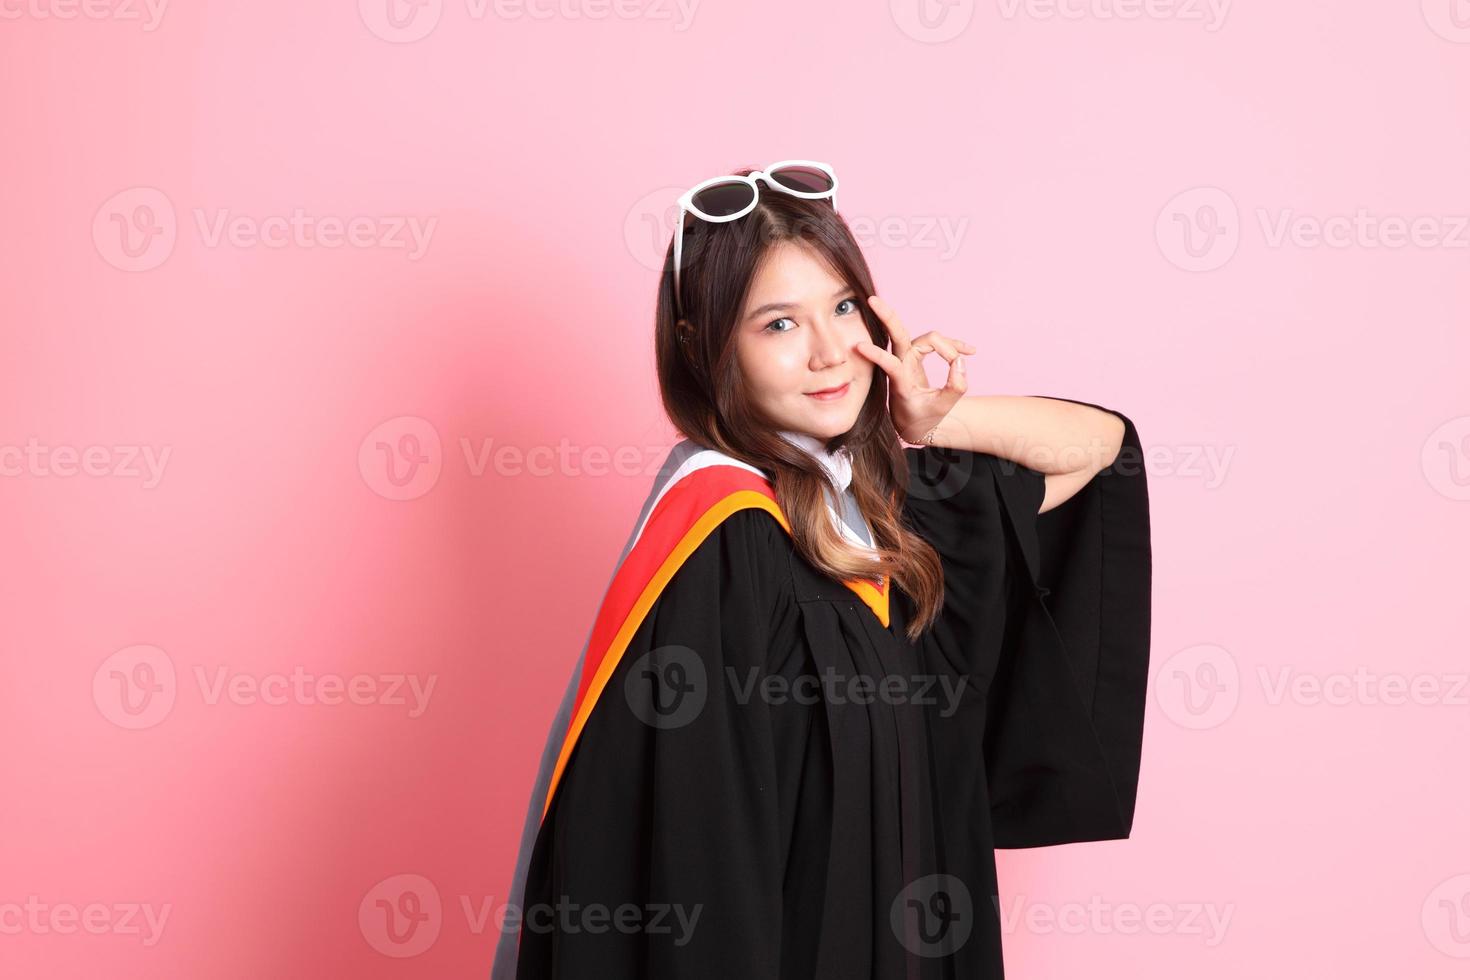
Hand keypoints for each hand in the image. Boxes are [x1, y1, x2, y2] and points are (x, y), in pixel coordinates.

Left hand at [854, 295, 975, 444]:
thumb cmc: (923, 417)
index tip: (859, 346)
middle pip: (896, 335)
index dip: (876, 355)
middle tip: (871, 299)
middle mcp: (901, 365)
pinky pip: (935, 343)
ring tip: (968, 351)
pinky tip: (970, 351)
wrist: (916, 423)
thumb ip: (955, 387)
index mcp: (900, 382)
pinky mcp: (916, 356)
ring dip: (947, 343)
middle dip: (885, 316)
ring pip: (927, 338)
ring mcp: (908, 358)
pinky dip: (952, 346)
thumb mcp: (942, 408)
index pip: (889, 364)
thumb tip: (960, 362)